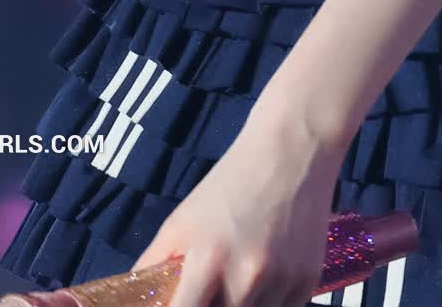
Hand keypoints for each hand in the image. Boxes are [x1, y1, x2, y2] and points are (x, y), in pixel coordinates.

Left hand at [130, 106, 342, 306]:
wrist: (293, 150)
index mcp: (208, 260)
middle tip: (210, 286)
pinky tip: (267, 273)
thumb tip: (133, 297)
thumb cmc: (231, 182)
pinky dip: (269, 303)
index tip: (179, 305)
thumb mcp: (182, 219)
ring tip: (239, 275)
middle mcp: (245, 278)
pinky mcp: (308, 283)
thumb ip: (154, 264)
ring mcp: (281, 282)